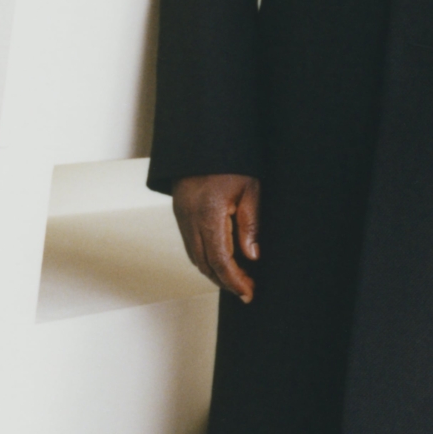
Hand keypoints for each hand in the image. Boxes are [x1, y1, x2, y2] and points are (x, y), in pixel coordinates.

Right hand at [172, 173, 260, 301]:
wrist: (203, 140)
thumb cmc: (231, 161)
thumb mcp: (250, 189)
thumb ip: (250, 224)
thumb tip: (252, 256)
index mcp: (208, 214)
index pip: (220, 260)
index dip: (234, 281)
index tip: (248, 293)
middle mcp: (190, 219)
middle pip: (204, 264)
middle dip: (225, 281)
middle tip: (246, 290)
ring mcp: (181, 216)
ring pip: (195, 257)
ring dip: (214, 272)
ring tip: (237, 278)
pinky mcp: (180, 213)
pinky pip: (190, 245)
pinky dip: (205, 258)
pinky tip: (221, 260)